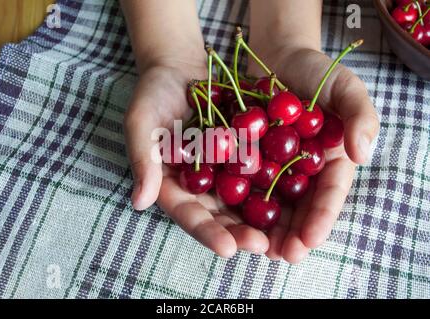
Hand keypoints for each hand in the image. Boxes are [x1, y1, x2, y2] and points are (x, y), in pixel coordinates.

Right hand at [124, 61, 269, 257]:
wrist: (181, 67)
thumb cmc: (153, 94)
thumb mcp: (142, 123)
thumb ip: (142, 160)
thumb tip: (140, 202)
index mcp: (174, 185)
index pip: (189, 214)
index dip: (206, 232)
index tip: (226, 248)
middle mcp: (202, 185)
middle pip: (221, 216)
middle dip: (240, 234)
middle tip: (263, 247)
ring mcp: (225, 171)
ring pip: (245, 201)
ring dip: (264, 219)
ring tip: (285, 234)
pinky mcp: (246, 154)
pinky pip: (263, 171)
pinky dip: (279, 184)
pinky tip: (300, 197)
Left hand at [247, 46, 379, 262]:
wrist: (277, 58)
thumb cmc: (316, 72)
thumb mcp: (345, 88)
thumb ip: (360, 116)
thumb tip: (363, 153)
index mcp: (328, 163)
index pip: (328, 196)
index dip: (320, 219)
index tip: (309, 241)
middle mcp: (300, 173)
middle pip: (296, 209)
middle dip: (289, 235)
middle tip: (279, 255)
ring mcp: (272, 169)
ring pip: (267, 204)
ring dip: (261, 228)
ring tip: (253, 247)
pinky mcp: (245, 161)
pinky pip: (239, 182)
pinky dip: (234, 200)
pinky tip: (226, 217)